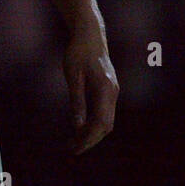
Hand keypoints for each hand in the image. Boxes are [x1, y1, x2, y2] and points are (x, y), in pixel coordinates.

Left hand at [63, 19, 117, 153]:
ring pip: (106, 121)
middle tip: (71, 150)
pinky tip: (80, 128)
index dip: (88, 138)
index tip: (74, 148)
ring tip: (73, 142)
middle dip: (89, 140)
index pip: (100, 123)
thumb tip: (76, 126)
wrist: (90, 35)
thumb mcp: (72, 76)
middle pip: (105, 126)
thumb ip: (76, 101)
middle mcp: (113, 93)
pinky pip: (104, 113)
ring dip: (91, 133)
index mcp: (106, 90)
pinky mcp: (109, 90)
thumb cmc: (78, 52)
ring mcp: (113, 92)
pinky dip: (93, 124)